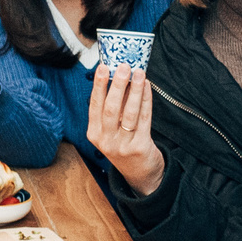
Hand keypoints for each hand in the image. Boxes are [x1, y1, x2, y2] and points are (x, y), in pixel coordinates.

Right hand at [88, 65, 164, 194]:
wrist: (139, 173)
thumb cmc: (124, 145)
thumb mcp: (110, 131)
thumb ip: (111, 109)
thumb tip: (118, 77)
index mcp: (94, 134)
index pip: (94, 106)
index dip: (98, 86)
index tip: (103, 68)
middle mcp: (106, 141)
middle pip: (111, 109)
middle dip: (117, 85)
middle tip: (123, 67)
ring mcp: (123, 145)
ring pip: (129, 113)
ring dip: (135, 90)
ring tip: (139, 73)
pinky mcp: (140, 147)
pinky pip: (144, 119)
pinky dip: (146, 100)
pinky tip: (147, 88)